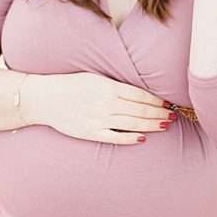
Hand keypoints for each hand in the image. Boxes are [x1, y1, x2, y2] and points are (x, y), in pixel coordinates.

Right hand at [23, 73, 174, 144]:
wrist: (43, 98)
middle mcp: (105, 103)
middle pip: (140, 110)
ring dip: (151, 125)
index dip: (156, 101)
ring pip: (132, 123)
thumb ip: (115, 85)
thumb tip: (138, 93)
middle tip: (174, 116)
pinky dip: (130, 138)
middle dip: (159, 113)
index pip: (140, 95)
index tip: (169, 103)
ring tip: (166, 125)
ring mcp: (98, 119)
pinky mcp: (90, 132)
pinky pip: (114, 137)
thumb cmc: (70, 85)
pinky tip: (143, 138)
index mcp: (108, 87)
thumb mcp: (94, 77)